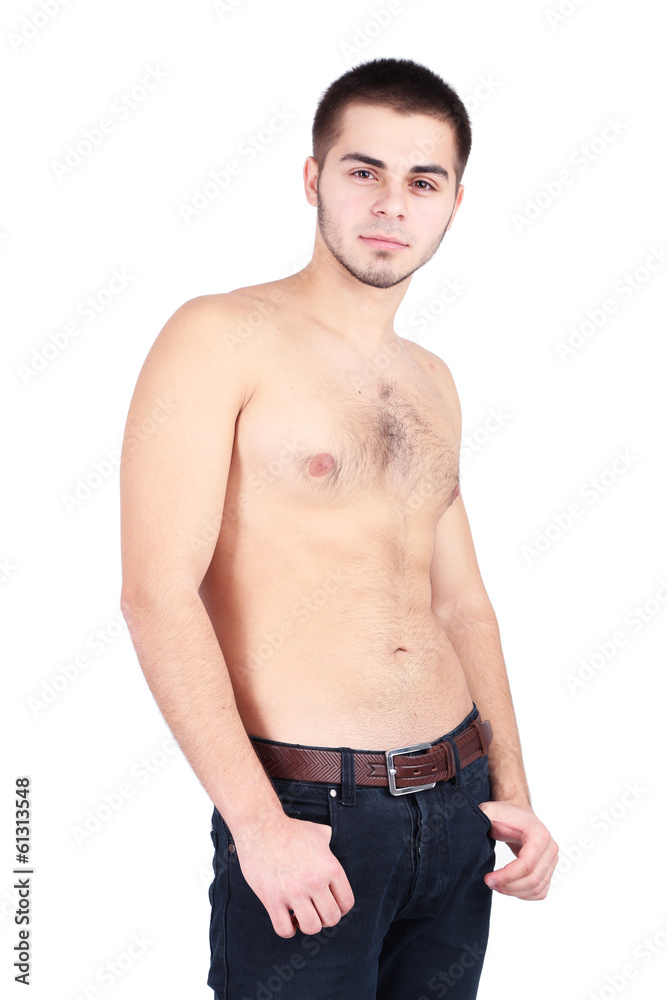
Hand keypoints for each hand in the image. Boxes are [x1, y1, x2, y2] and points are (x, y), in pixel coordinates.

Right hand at [233, 815, 354, 937]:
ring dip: (306, 924)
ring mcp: (294, 892)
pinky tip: (285, 917)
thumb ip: (328, 841)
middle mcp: (315, 882)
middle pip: (331, 918)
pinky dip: (288, 929)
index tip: (329, 905)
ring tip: (299, 914)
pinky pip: (285, 930)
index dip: (339, 908)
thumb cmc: (289, 829)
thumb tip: (330, 840)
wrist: (261, 826)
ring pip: (311, 927)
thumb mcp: (318, 832)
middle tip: (313, 909)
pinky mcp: (272, 899)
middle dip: (323, 918)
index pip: (346, 903)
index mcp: (331, 867)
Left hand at [478, 799, 558, 899]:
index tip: (488, 879)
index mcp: (539, 835)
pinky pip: (540, 891)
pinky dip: (524, 895)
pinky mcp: (549, 869)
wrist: (518, 813)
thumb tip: (468, 827)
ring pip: (537, 888)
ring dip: (515, 892)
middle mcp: (550, 848)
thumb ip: (481, 817)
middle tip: (490, 883)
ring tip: (496, 885)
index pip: (526, 865)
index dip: (506, 876)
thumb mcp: (490, 811)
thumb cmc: (504, 813)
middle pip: (533, 879)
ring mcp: (552, 860)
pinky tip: (508, 887)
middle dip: (509, 886)